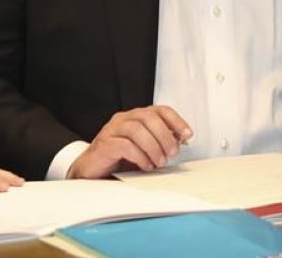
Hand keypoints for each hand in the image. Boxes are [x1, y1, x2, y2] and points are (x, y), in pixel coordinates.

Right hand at [68, 105, 192, 178]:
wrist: (93, 171)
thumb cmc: (121, 158)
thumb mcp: (146, 149)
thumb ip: (162, 141)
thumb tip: (181, 140)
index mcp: (136, 116)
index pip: (160, 110)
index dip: (176, 120)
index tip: (187, 134)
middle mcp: (124, 119)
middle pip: (148, 117)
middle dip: (165, 135)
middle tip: (172, 153)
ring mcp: (112, 130)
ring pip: (136, 129)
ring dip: (153, 146)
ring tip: (159, 161)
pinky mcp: (104, 144)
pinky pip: (124, 145)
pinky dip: (140, 155)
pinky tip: (146, 165)